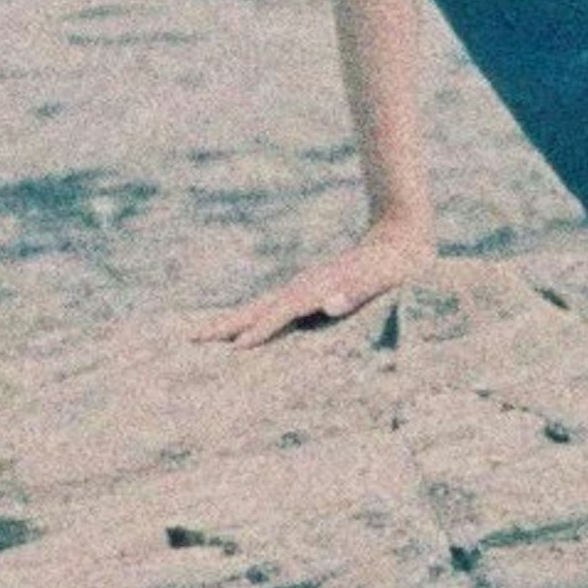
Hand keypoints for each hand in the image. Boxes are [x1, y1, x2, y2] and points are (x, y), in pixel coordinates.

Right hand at [198, 215, 438, 346]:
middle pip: (256, 309)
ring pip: (258, 308)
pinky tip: (242, 331)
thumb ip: (356, 294)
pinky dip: (251, 320)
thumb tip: (329, 305)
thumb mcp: (383, 282)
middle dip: (225, 325)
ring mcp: (303, 288)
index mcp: (318, 289)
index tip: (236, 348)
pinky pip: (271, 309)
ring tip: (201, 336)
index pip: (281, 313)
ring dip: (231, 323)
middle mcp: (303, 288)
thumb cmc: (395, 269)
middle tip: (190, 338)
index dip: (261, 331)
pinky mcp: (308, 292)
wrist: (397, 239)